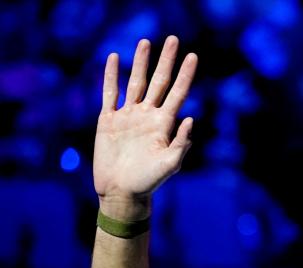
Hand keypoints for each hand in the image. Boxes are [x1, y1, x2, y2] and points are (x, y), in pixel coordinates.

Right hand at [93, 36, 196, 217]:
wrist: (122, 192)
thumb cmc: (149, 182)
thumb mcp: (169, 165)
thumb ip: (180, 144)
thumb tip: (190, 119)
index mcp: (164, 124)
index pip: (177, 93)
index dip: (185, 75)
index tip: (192, 56)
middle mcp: (148, 116)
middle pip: (159, 82)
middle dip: (166, 61)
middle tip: (173, 39)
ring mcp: (128, 116)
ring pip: (135, 82)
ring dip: (141, 62)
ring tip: (146, 42)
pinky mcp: (108, 121)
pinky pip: (110, 94)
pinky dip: (111, 76)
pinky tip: (114, 59)